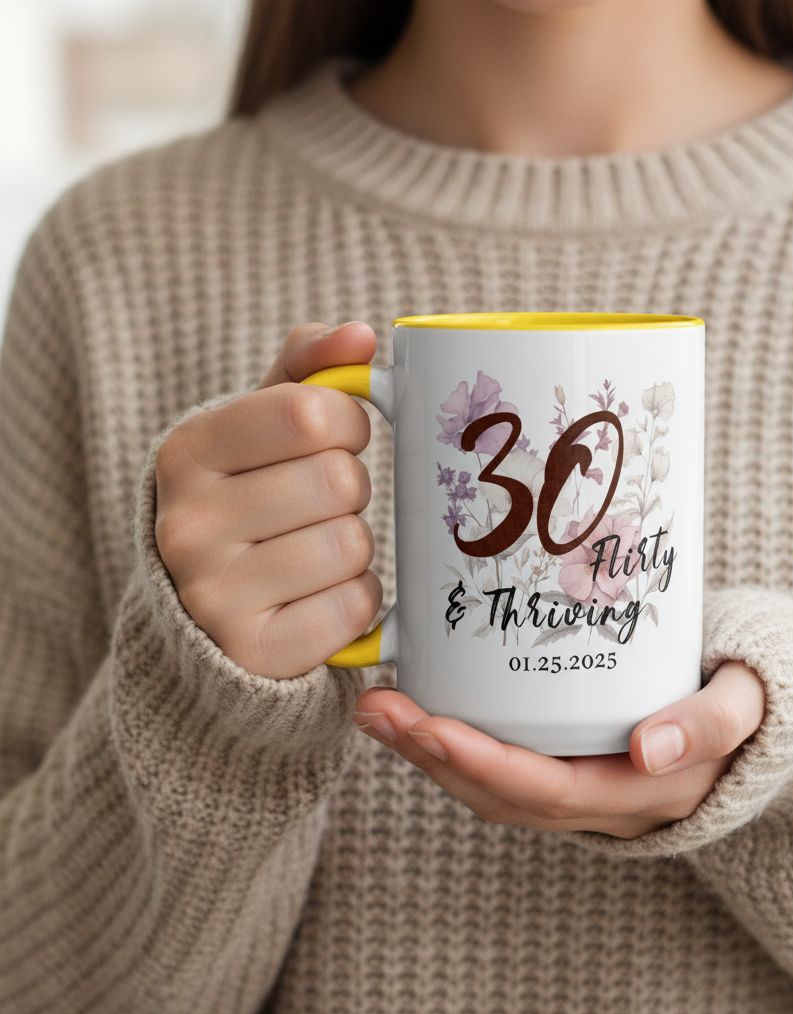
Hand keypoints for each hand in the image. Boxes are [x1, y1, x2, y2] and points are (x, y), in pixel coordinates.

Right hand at [155, 321, 382, 678]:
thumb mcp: (259, 424)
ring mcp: (215, 597)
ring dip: (355, 545)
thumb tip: (361, 336)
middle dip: (350, 487)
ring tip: (317, 548)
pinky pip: (356, 606)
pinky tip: (321, 594)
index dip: (347, 422)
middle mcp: (187, 525)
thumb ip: (307, 370)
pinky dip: (356, 598)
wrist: (206, 609)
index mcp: (187, 452)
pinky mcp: (256, 652)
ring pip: (352, 544)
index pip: (308, 412)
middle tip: (323, 501)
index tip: (336, 438)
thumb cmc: (250, 495)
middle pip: (337, 480)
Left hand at [353, 661, 764, 838]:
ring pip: (493, 789)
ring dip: (430, 753)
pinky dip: (455, 747)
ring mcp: (584, 790)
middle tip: (378, 705)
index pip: (547, 792)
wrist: (759, 714)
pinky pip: (503, 771)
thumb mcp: (745, 702)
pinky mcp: (570, 766)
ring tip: (380, 708)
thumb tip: (649, 749)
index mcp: (643, 794)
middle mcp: (604, 804)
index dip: (482, 764)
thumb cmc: (749, 697)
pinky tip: (420, 710)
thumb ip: (711, 723)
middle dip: (433, 756)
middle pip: (502, 795)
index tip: (427, 724)